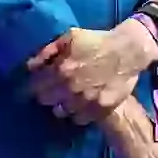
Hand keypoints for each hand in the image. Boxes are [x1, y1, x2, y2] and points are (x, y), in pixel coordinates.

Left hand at [25, 20, 157, 123]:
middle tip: (51, 91)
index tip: (36, 85)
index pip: (36, 87)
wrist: (127, 51)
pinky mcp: (100, 110)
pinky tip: (79, 106)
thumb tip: (30, 66)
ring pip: (62, 113)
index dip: (33, 86)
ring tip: (65, 99)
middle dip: (46, 96)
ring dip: (61, 106)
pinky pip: (80, 120)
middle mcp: (71, 89)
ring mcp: (86, 101)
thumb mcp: (69, 37)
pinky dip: (76, 114)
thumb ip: (47, 51)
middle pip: (46, 101)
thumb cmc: (96, 41)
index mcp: (61, 70)